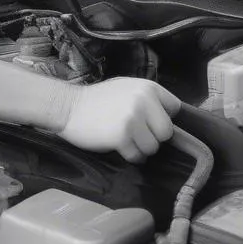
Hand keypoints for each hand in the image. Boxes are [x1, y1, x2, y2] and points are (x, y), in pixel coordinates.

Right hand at [58, 78, 180, 161]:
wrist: (67, 107)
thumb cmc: (96, 100)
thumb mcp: (126, 89)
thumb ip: (148, 99)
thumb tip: (169, 119)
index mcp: (148, 87)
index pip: (174, 108)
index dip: (161, 118)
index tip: (146, 120)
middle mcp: (143, 100)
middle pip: (166, 132)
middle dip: (152, 136)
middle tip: (133, 132)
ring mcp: (133, 119)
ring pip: (153, 147)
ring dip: (139, 148)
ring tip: (122, 137)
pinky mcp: (121, 136)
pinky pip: (137, 156)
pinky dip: (129, 155)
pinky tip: (116, 145)